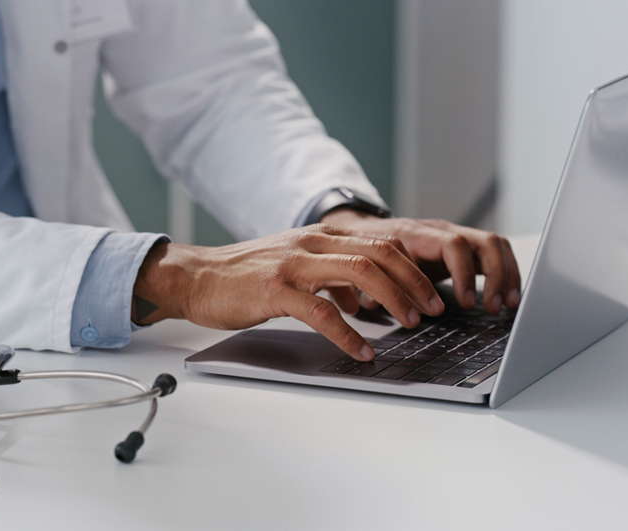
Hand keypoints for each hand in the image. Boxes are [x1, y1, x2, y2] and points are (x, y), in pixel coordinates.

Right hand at [131, 226, 444, 360]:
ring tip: (408, 325)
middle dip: (412, 283)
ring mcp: (292, 264)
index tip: (430, 292)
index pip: (379, 242)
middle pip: (379, 253)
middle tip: (431, 310)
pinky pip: (321, 311)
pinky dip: (348, 334)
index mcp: (318, 237)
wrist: (196, 277)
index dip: (412, 267)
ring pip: (359, 273)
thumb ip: (328, 274)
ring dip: (392, 301)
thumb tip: (360, 298)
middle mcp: (310, 243)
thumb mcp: (293, 265)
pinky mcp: (274, 290)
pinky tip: (361, 351)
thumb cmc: (242, 276)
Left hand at [319, 209, 521, 313]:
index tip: (467, 302)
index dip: (464, 274)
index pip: (453, 246)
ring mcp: (454, 236)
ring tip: (507, 305)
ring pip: (495, 245)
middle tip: (493, 307)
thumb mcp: (365, 266)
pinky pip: (494, 253)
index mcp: (416, 233)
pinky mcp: (462, 248)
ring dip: (506, 275)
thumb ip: (370, 284)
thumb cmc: (365, 251)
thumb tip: (373, 303)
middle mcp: (440, 231)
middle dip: (495, 276)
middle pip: (484, 241)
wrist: (363, 232)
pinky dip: (505, 274)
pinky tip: (508, 297)